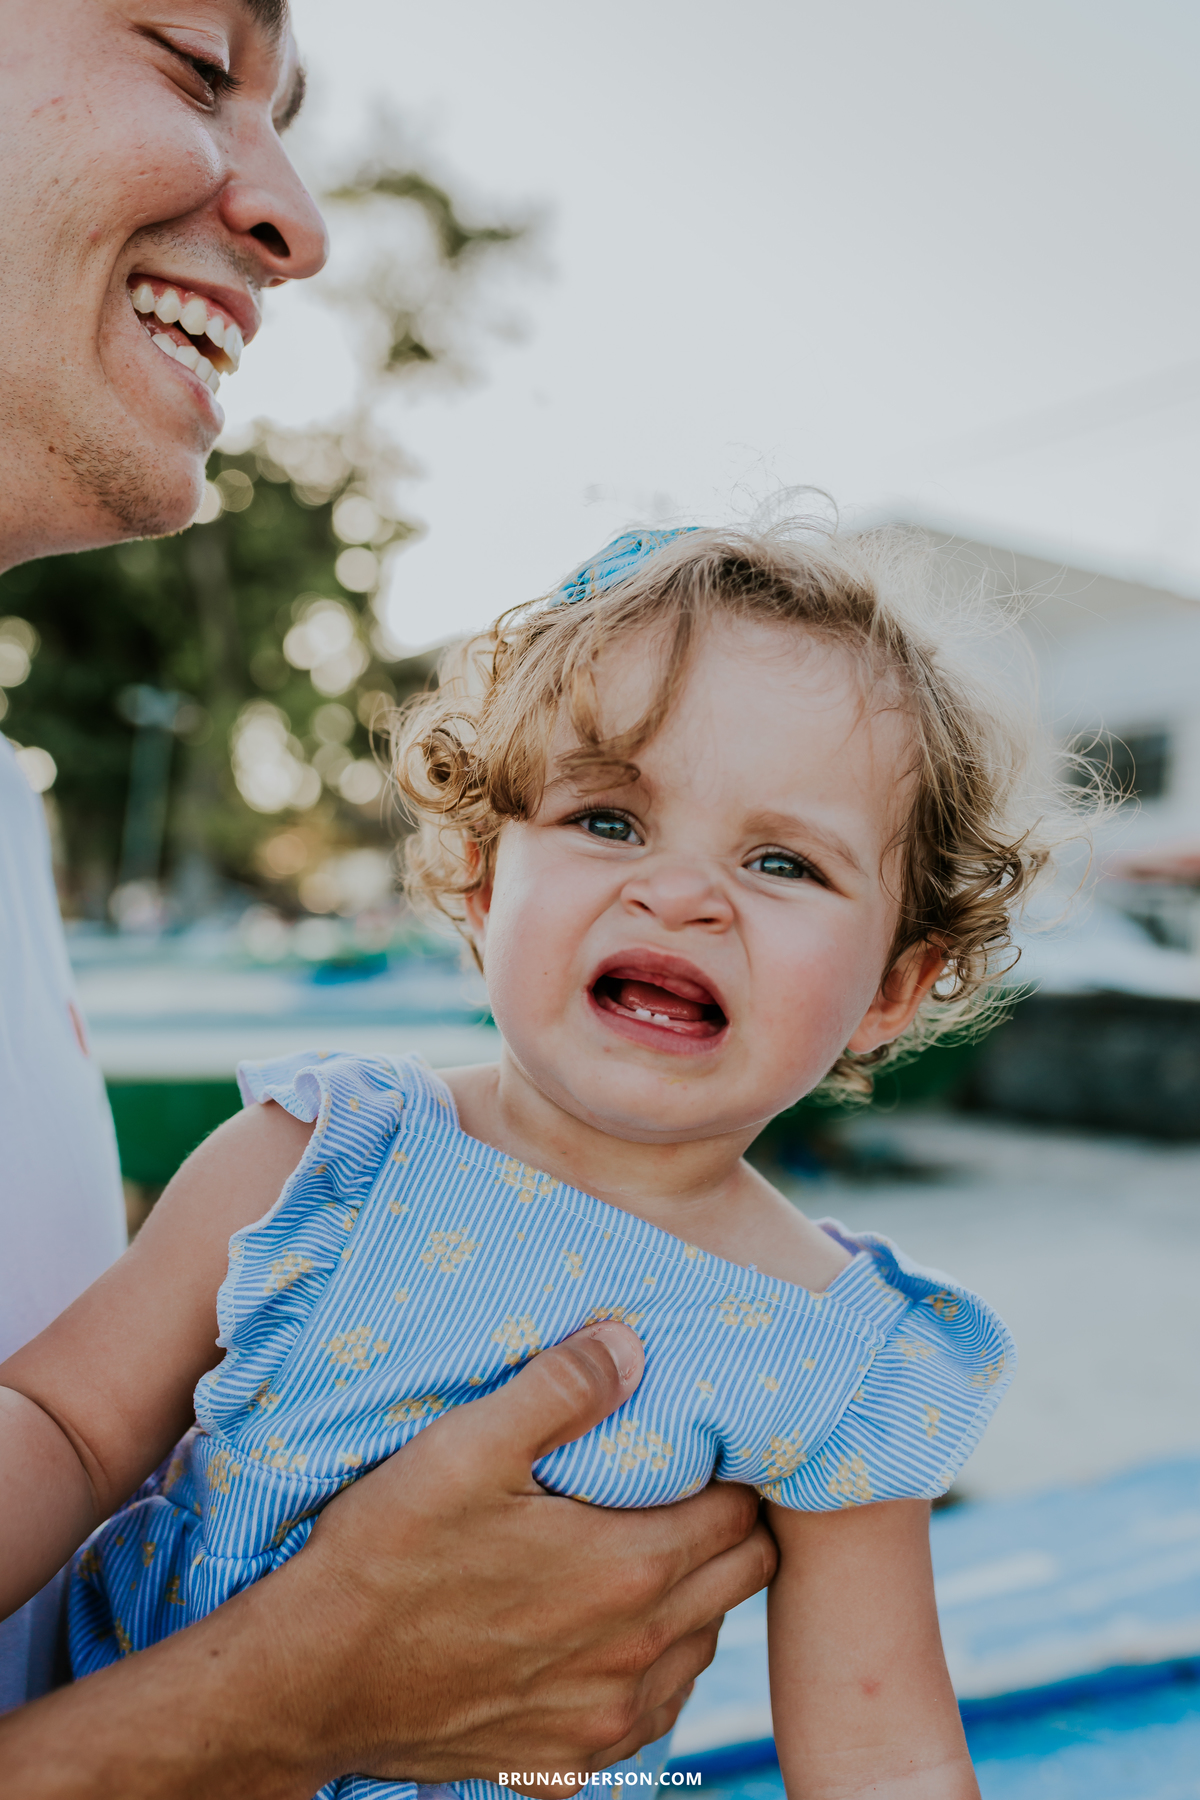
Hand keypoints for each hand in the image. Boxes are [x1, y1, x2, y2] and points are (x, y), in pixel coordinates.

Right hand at [292, 1321, 776, 1789]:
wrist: (310, 1682)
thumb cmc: (386, 1553)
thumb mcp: (465, 1447)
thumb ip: (560, 1388)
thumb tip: (631, 1344)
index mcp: (628, 1569)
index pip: (742, 1513)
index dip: (727, 1471)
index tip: (695, 1446)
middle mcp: (637, 1654)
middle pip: (743, 1578)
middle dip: (725, 1527)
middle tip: (676, 1490)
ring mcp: (607, 1720)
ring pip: (703, 1645)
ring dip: (690, 1597)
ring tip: (633, 1552)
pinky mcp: (571, 1764)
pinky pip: (653, 1710)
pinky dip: (647, 1665)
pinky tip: (596, 1627)